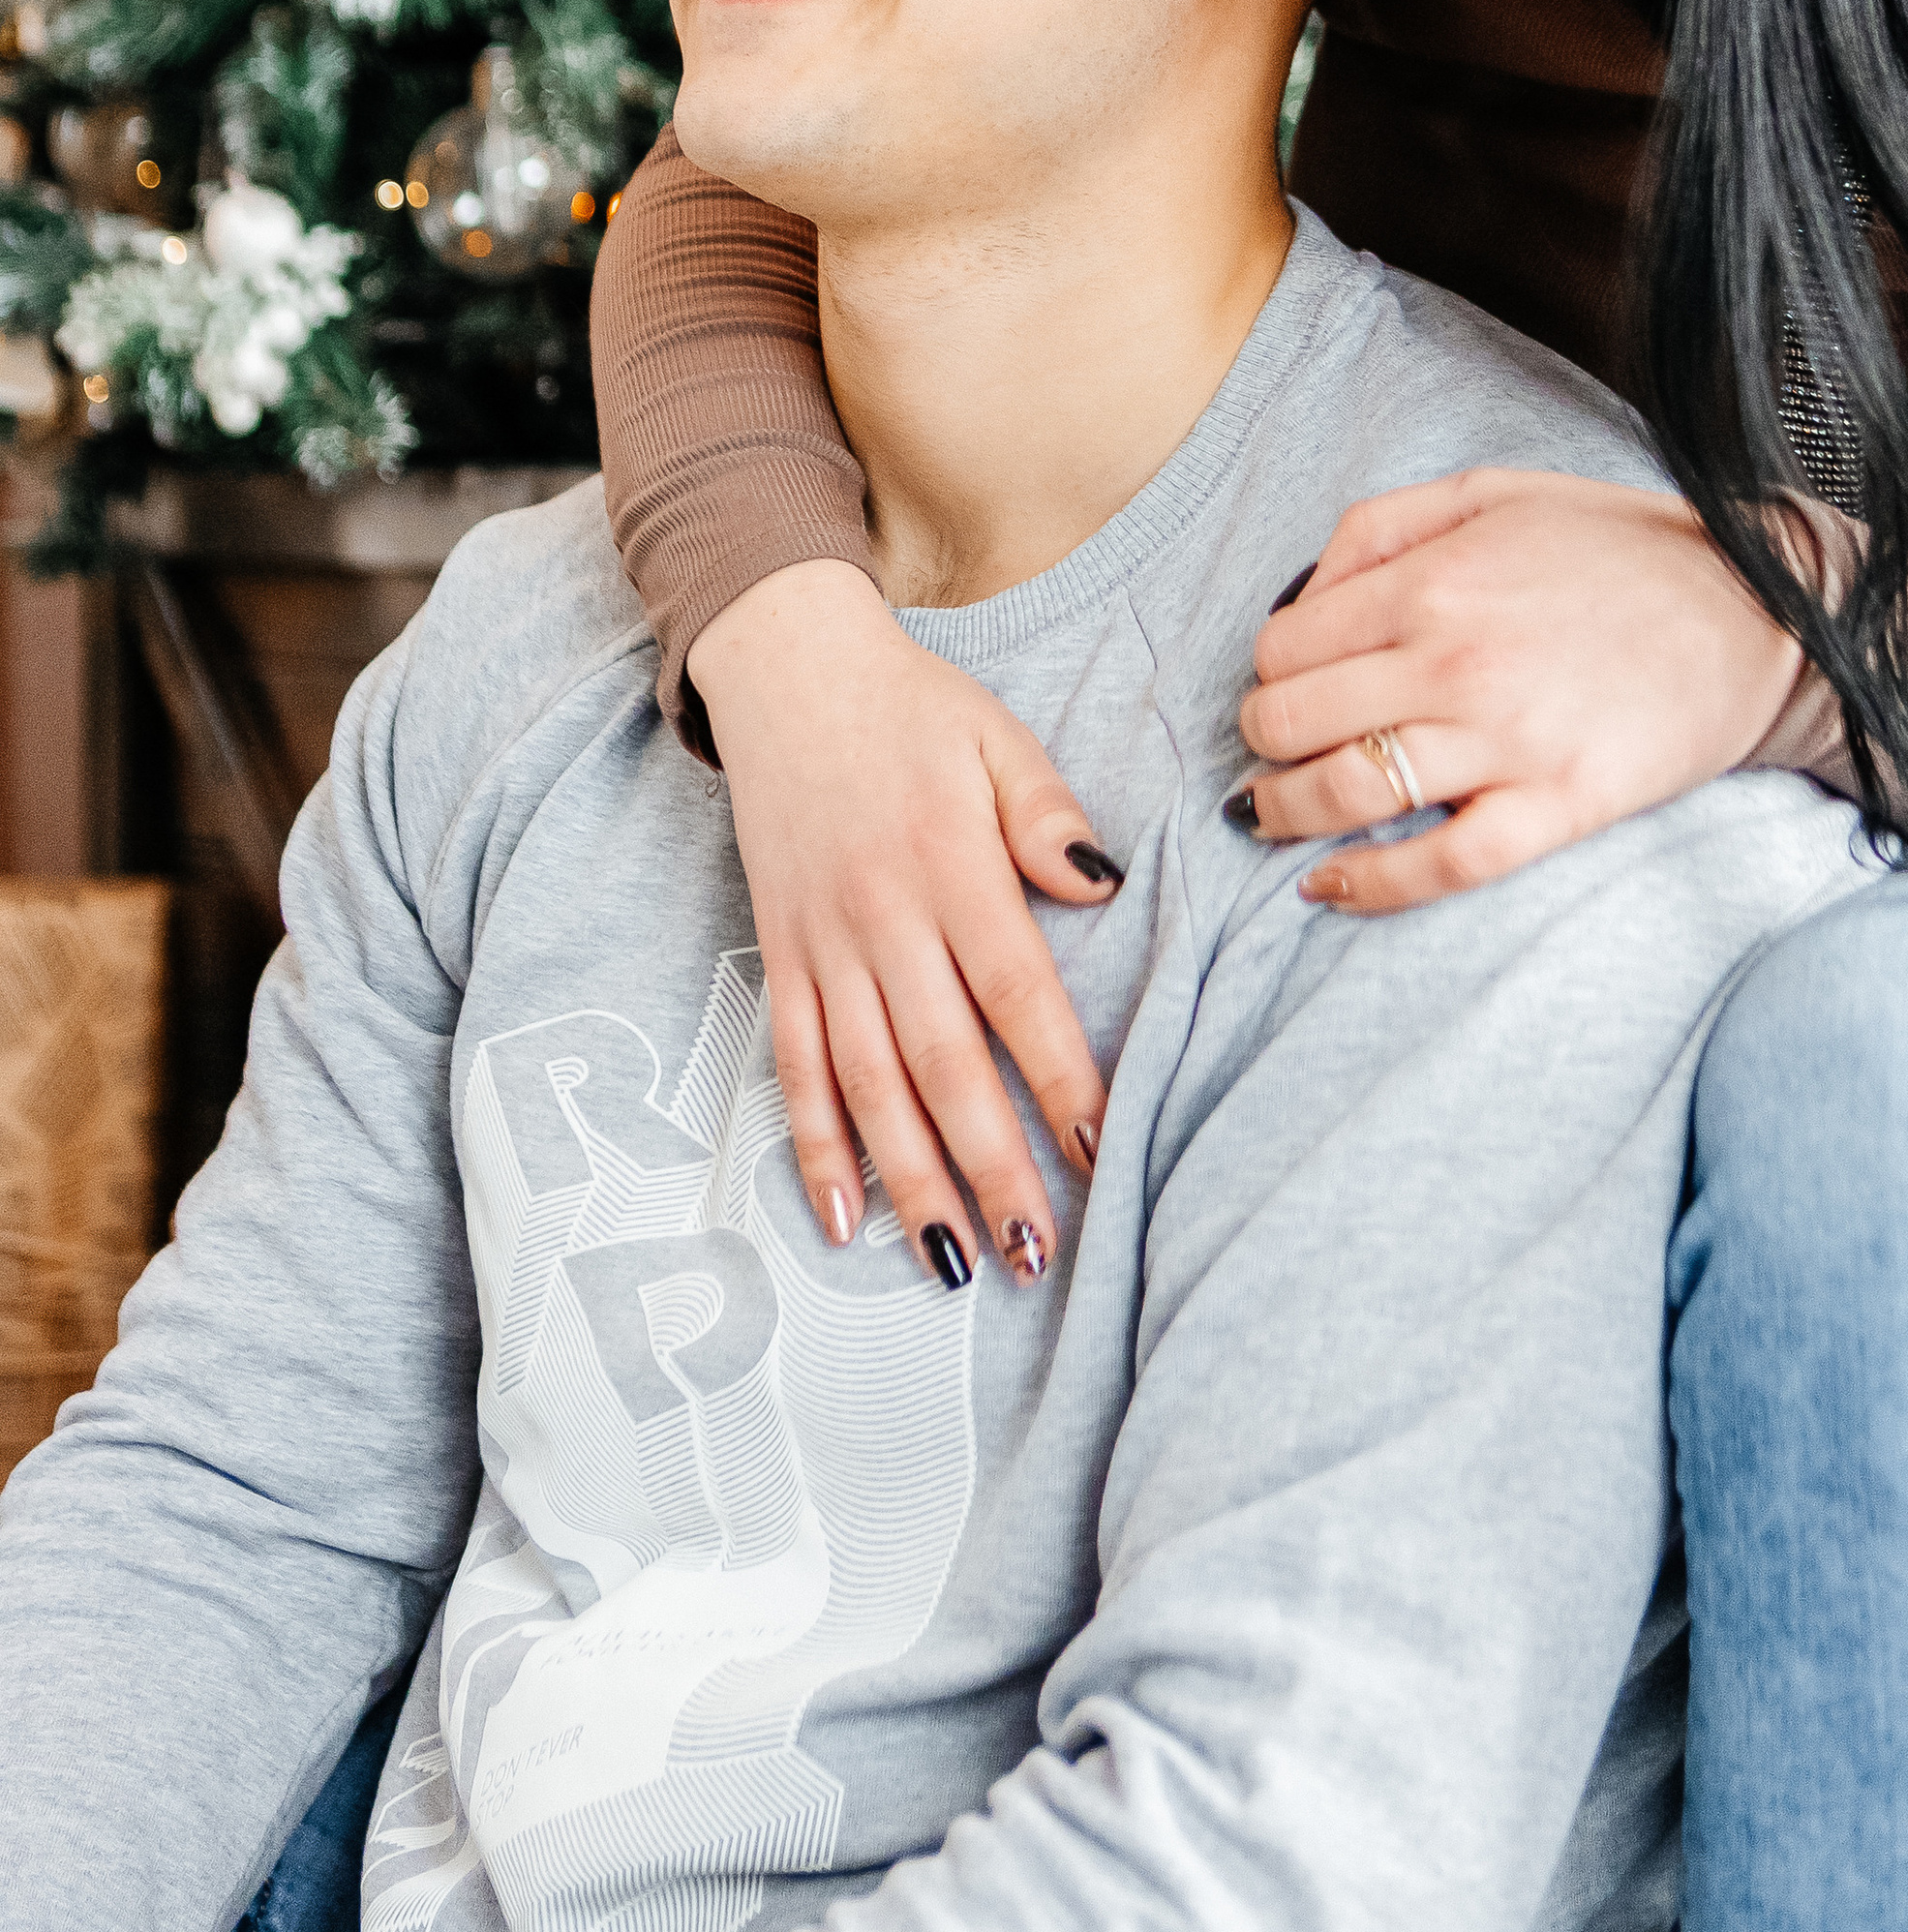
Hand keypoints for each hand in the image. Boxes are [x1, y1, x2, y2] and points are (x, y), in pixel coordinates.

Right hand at [695, 562, 1116, 1286]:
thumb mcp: (997, 736)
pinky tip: (839, 1216)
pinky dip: (812, 1143)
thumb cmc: (911, 708)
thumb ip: (1047, 815)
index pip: (1017, 992)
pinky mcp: (780, 954)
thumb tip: (1100, 885)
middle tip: (1036, 1250)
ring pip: (868, 1083)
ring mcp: (824, 943)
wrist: (786, 669)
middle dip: (992, 1163)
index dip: (1060, 1077)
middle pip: (943, 1061)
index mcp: (951, 864)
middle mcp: (883, 916)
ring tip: (957, 1261)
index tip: (1102, 1151)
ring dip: (911, 1179)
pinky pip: (795, 1063)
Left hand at [1237, 472, 1807, 912]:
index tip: (1284, 684)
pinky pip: (1439, 864)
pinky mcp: (1559, 807)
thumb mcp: (1491, 494)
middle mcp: (1455, 659)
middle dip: (1261, 741)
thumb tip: (1299, 593)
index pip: (1285, 646)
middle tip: (1269, 748)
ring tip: (1271, 817)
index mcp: (1433, 578)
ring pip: (1346, 793)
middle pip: (1293, 721)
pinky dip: (1368, 885)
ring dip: (1284, 813)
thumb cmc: (1621, 550)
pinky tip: (1328, 886)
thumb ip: (1380, 528)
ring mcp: (1507, 741)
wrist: (1757, 612)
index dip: (1268, 671)